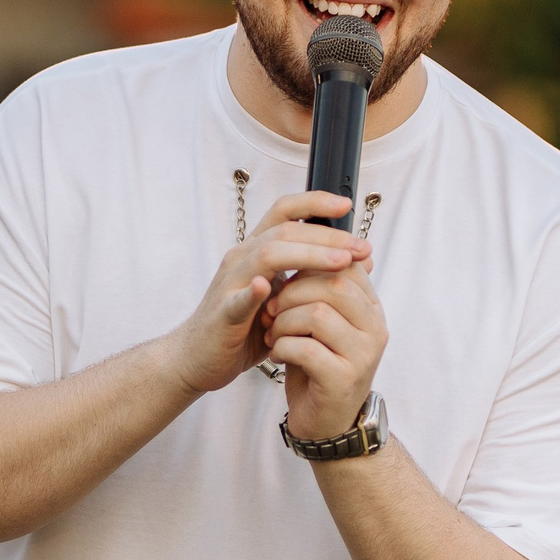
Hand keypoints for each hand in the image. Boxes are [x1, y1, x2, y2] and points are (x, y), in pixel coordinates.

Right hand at [159, 191, 368, 395]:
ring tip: (340, 261)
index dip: (314, 202)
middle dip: (327, 236)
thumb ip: (313, 279)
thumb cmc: (242, 328)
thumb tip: (361, 260)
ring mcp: (230, 284)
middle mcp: (242, 259)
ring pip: (268, 255)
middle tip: (361, 246)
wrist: (198, 357)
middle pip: (285, 231)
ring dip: (308, 255)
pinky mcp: (222, 313)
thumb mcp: (284, 299)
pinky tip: (267, 288)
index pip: (284, 212)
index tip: (346, 205)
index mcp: (256, 251)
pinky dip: (252, 292)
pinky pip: (237, 299)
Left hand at [262, 242, 386, 439]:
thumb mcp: (321, 323)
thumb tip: (307, 241)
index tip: (283, 278)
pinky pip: (306, 348)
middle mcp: (375, 328)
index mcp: (371, 308)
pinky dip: (282, 347)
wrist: (323, 423)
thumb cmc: (317, 366)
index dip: (309, 263)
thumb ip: (320, 288)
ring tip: (273, 334)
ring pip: (317, 314)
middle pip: (332, 284)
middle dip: (291, 292)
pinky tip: (277, 355)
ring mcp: (363, 354)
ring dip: (283, 322)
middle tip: (272, 310)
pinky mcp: (344, 379)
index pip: (347, 264)